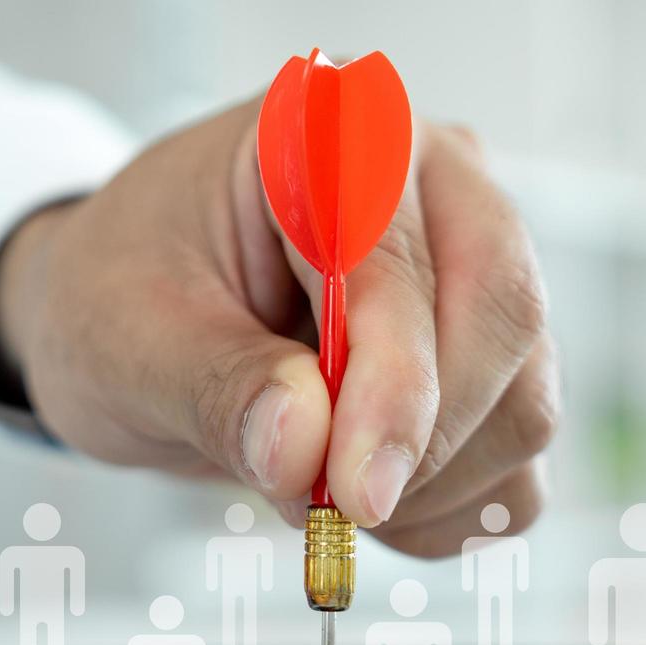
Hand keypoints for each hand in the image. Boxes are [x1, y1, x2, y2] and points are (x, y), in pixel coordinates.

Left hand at [0, 97, 557, 555]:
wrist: (123, 309)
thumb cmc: (119, 290)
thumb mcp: (127, 336)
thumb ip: (218, 388)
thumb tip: (305, 447)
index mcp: (334, 135)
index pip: (407, 264)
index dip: (395, 389)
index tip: (355, 494)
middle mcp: (430, 182)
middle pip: (503, 317)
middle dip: (423, 441)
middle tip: (326, 509)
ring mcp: (473, 265)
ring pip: (527, 397)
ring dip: (434, 485)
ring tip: (320, 497)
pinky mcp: (486, 350)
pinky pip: (522, 454)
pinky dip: (454, 508)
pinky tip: (366, 500)